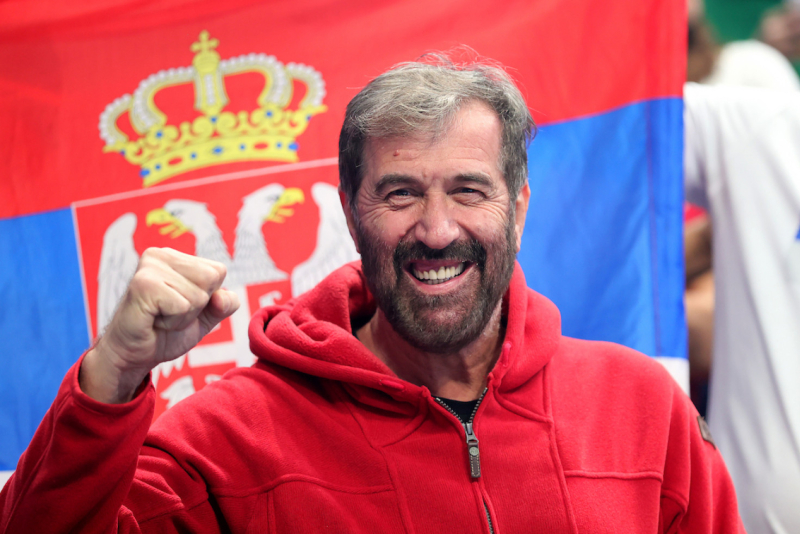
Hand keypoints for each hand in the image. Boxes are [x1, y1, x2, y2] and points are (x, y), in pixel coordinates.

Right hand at [80, 248, 239, 403]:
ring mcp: (150, 267)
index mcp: (176, 257)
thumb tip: (222, 297)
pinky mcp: (143, 284)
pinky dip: (173, 322)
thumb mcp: (205, 317)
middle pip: (211, 279)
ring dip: (183, 317)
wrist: (133, 355)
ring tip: (159, 317)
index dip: (207, 297)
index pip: (218, 271)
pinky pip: (182, 306)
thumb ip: (225, 304)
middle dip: (196, 306)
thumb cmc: (166, 333)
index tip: (181, 306)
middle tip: (169, 313)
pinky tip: (153, 320)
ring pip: (198, 295)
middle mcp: (161, 254)